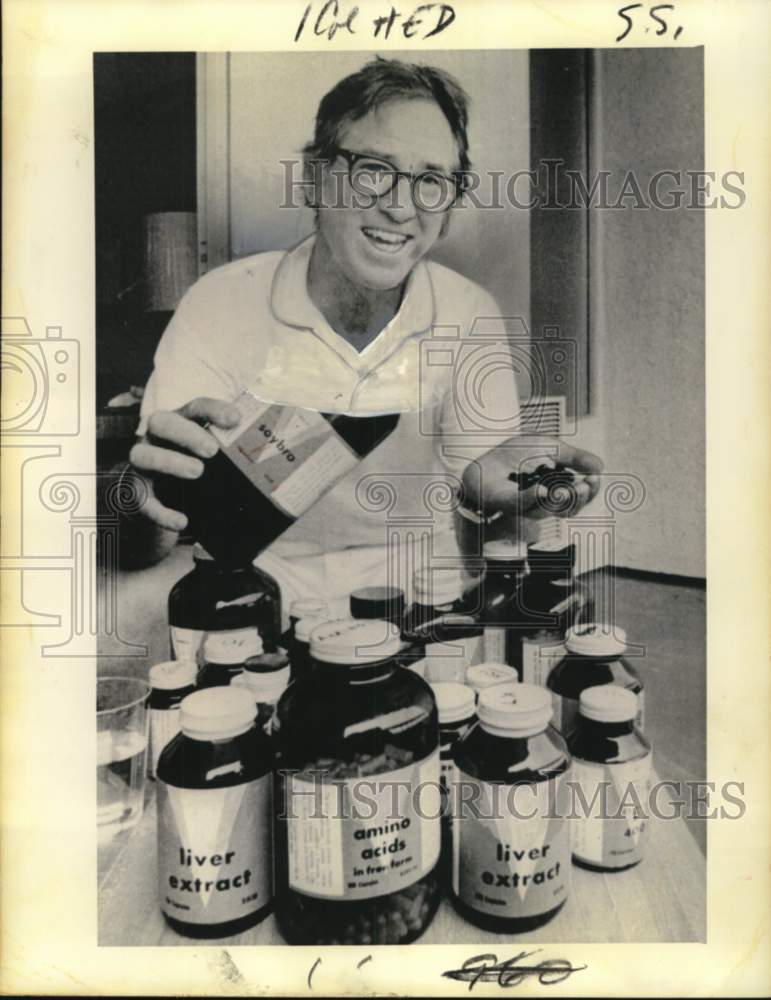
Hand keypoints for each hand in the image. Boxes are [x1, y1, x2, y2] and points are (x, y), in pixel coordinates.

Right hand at [127, 397, 240, 530]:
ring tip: (197, 472)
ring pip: (142, 454)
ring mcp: (144, 462)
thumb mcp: (217, 458)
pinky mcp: (137, 491)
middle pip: (162, 422)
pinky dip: (161, 512)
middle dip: (186, 433)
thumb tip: (286, 467)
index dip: (214, 411)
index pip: (196, 408)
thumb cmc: (200, 469)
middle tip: (212, 450)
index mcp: (182, 422)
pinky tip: (182, 521)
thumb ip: (239, 455)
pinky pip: (142, 500)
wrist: (165, 499)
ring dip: (169, 461)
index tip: (236, 419)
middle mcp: (158, 437)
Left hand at [461, 435, 603, 526]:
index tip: (594, 479)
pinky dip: (534, 498)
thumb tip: (601, 467)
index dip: (590, 491)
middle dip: (579, 498)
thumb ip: (575, 457)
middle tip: (584, 485)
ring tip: (566, 489)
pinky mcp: (508, 504)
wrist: (486, 458)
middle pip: (570, 509)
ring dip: (561, 501)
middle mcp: (545, 502)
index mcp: (557, 489)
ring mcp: (527, 505)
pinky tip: (543, 490)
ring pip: (550, 510)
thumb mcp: (550, 447)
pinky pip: (523, 505)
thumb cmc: (516, 455)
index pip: (580, 497)